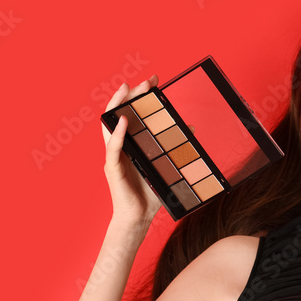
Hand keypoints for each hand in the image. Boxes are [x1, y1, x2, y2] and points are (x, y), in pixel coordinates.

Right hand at [101, 76, 162, 225]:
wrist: (140, 218)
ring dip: (117, 106)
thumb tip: (190, 129)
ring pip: (109, 125)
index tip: (154, 82)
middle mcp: (119, 148)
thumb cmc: (151, 194)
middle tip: (146, 82)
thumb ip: (175, 147)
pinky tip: (124, 121)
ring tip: (126, 90)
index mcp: (130, 145)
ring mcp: (114, 157)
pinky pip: (113, 148)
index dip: (140, 97)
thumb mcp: (166, 166)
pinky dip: (117, 134)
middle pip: (119, 114)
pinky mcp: (112, 169)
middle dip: (131, 95)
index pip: (131, 114)